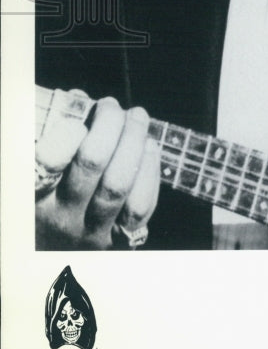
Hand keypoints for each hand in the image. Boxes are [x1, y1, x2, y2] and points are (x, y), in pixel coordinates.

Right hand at [35, 92, 159, 249]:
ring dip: (134, 141)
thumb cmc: (54, 194)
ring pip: (119, 183)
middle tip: (113, 106)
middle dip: (110, 124)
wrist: (62, 251)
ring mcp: (92, 231)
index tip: (80, 116)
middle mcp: (61, 217)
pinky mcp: (120, 241)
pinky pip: (141, 205)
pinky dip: (150, 170)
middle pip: (92, 162)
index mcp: (36, 195)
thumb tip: (79, 98)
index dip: (67, 132)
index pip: (47, 162)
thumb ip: (58, 130)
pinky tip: (148, 148)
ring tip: (137, 117)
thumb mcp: (45, 167)